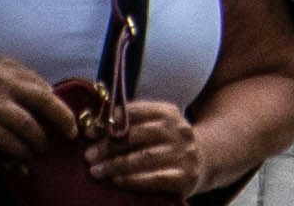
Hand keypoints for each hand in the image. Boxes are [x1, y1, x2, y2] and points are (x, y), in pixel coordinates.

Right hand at [0, 63, 91, 171]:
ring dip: (39, 140)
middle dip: (62, 117)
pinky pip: (8, 139)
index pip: (41, 83)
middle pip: (44, 99)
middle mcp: (3, 79)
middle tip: (71, 132)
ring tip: (42, 148)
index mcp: (6, 64)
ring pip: (28, 123)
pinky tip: (24, 156)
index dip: (56, 101)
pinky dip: (20, 150)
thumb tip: (36, 98)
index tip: (65, 114)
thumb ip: (10, 80)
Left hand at [84, 111, 201, 195]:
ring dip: (116, 164)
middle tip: (88, 156)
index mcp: (169, 112)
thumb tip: (94, 127)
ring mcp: (184, 154)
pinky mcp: (185, 177)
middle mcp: (178, 130)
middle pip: (138, 135)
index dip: (111, 121)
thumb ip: (132, 124)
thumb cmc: (169, 144)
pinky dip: (134, 180)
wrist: (205, 161)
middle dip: (109, 146)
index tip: (90, 132)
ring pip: (144, 157)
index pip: (136, 112)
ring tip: (95, 171)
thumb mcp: (157, 126)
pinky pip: (156, 179)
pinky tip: (117, 181)